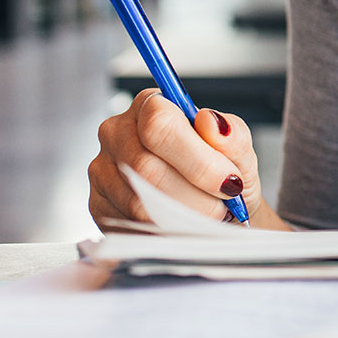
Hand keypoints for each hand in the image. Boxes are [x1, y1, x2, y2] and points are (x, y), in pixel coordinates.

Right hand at [87, 89, 287, 230]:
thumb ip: (231, 135)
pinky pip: (129, 225)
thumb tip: (210, 122)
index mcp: (151, 106)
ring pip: (139, 202)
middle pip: (146, 167)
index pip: (159, 123)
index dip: (198, 159)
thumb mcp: (238, 151)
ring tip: (207, 216)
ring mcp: (102, 169)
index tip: (228, 181)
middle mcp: (118, 132)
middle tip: (222, 208)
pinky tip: (184, 225)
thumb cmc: (221, 173)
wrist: (215, 208)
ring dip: (182, 216)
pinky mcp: (99, 204)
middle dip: (194, 195)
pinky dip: (165, 231)